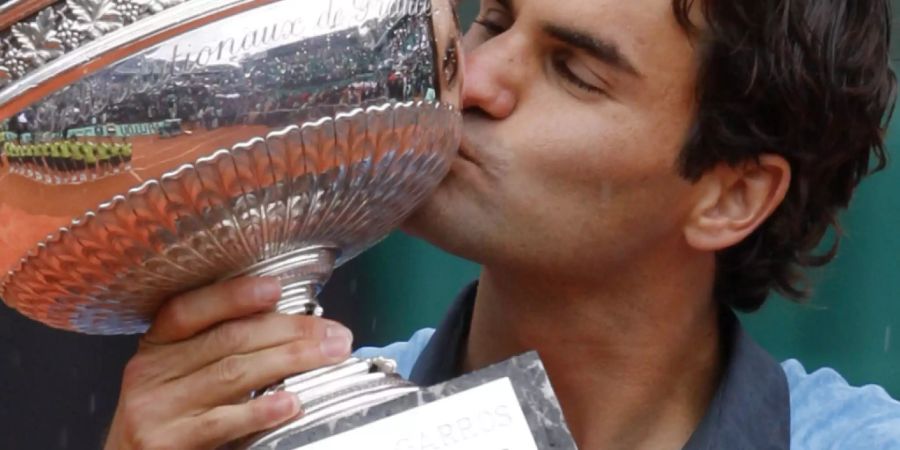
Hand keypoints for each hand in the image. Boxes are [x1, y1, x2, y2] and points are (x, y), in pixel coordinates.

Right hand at [104, 277, 353, 449]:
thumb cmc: (172, 417)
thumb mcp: (182, 374)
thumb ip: (220, 347)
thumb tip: (294, 327)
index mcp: (157, 345)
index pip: (191, 309)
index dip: (233, 295)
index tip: (277, 289)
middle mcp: (150, 371)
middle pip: (227, 340)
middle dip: (289, 332)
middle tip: (335, 334)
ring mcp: (156, 408)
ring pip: (233, 375)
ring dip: (290, 362)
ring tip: (328, 356)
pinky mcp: (167, 443)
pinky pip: (222, 422)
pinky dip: (261, 410)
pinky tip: (291, 403)